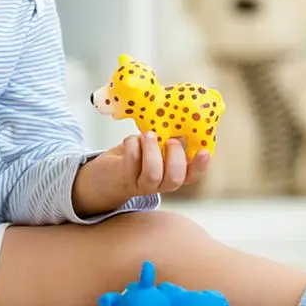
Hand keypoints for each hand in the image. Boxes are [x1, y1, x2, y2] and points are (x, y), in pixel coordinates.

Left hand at [72, 131, 211, 216]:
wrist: (101, 177)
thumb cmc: (129, 158)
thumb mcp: (149, 149)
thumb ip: (161, 142)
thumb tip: (176, 120)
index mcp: (168, 176)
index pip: (190, 176)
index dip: (199, 166)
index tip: (205, 151)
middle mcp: (157, 184)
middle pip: (175, 179)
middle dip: (175, 158)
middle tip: (169, 140)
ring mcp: (140, 184)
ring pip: (153, 174)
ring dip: (152, 151)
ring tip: (147, 135)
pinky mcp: (123, 177)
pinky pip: (132, 162)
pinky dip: (133, 145)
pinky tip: (131, 140)